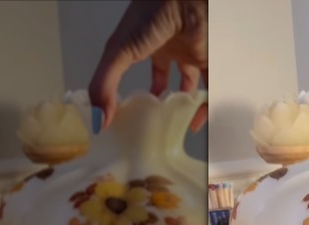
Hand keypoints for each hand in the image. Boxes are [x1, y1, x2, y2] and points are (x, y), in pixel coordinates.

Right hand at [88, 0, 207, 132]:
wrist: (183, 3)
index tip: (129, 116)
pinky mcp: (208, 61)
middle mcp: (167, 51)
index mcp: (142, 46)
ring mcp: (189, 55)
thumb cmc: (149, 18)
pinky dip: (204, 107)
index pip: (135, 72)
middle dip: (162, 103)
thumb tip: (99, 120)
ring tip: (176, 128)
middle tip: (156, 126)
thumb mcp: (119, 52)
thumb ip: (105, 85)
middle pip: (166, 82)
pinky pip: (209, 88)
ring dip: (183, 107)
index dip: (137, 93)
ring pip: (189, 86)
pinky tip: (196, 123)